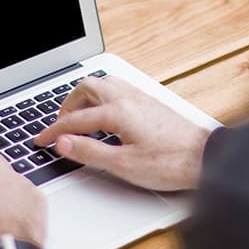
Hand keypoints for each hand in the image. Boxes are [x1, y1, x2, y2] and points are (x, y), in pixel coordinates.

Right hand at [34, 75, 210, 190]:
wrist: (206, 158)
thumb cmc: (171, 163)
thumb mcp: (123, 165)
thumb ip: (90, 152)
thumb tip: (63, 143)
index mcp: (117, 112)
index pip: (75, 120)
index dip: (54, 131)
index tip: (42, 140)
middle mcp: (128, 98)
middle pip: (86, 88)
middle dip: (67, 105)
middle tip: (60, 125)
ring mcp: (140, 97)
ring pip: (103, 84)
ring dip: (85, 97)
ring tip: (78, 117)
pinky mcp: (150, 102)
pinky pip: (117, 88)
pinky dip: (102, 97)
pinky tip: (104, 113)